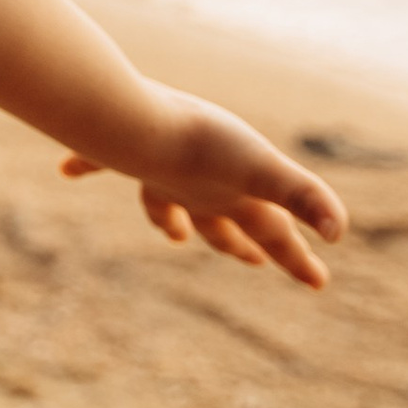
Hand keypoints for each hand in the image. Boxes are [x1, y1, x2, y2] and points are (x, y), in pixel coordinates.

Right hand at [62, 90, 345, 289]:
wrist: (130, 124)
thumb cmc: (198, 142)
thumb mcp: (261, 166)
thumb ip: (302, 194)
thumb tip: (339, 234)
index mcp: (234, 199)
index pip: (274, 234)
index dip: (298, 259)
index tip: (320, 283)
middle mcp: (198, 193)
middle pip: (223, 227)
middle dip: (239, 244)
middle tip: (255, 260)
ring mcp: (158, 175)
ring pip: (168, 202)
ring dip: (172, 218)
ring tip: (175, 235)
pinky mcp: (124, 152)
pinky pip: (106, 162)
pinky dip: (88, 165)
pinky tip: (68, 171)